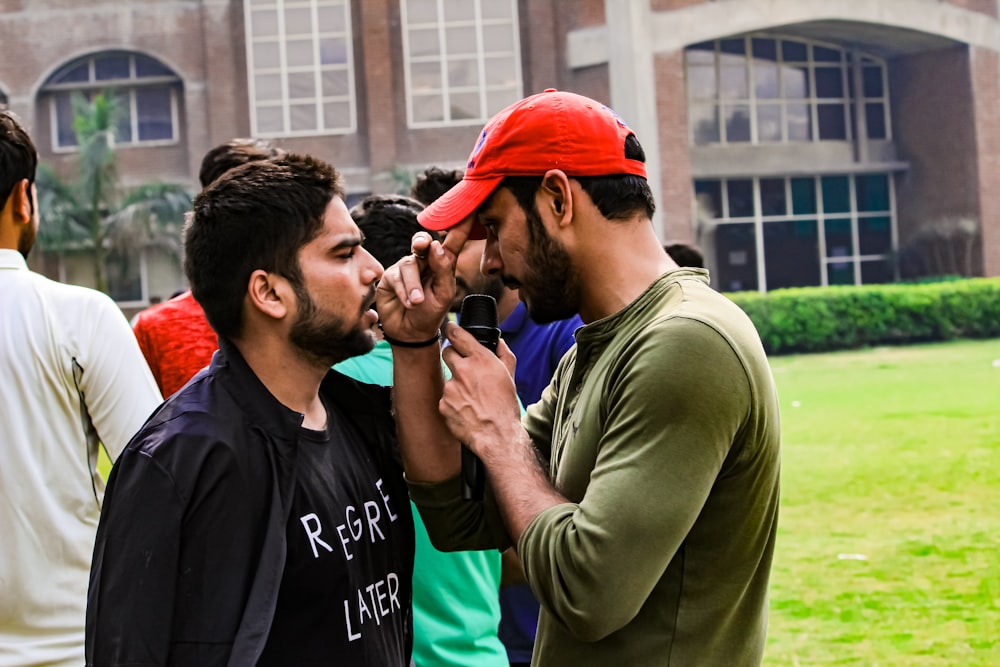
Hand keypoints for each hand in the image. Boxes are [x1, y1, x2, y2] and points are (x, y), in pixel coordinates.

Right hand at [376, 217, 473, 341]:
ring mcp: (406, 267)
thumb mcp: (444, 293)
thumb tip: (435, 245)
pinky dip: (404, 291)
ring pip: (409, 265)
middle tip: (423, 244)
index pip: (452, 240)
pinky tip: (409, 302)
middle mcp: (424, 261)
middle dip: (422, 240)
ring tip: (417, 302)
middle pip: (423, 241)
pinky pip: (396, 277)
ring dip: (413, 285)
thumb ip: (443, 269)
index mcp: (442, 262)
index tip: (469, 208)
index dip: (460, 223)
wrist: (411, 333)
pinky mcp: (390, 277)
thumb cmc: (431, 312)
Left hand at [439, 321, 519, 455]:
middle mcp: (463, 370)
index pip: (458, 335)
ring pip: (448, 377)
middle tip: (463, 368)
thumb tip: (499, 342)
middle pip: (447, 352)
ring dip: (457, 384)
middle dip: (453, 356)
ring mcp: (450, 387)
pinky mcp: (443, 403)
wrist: (496, 435)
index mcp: (481, 360)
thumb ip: (504, 353)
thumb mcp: (510, 375)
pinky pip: (445, 397)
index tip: (449, 327)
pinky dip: (453, 401)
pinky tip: (466, 409)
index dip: (452, 329)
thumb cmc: (505, 407)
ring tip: (472, 398)